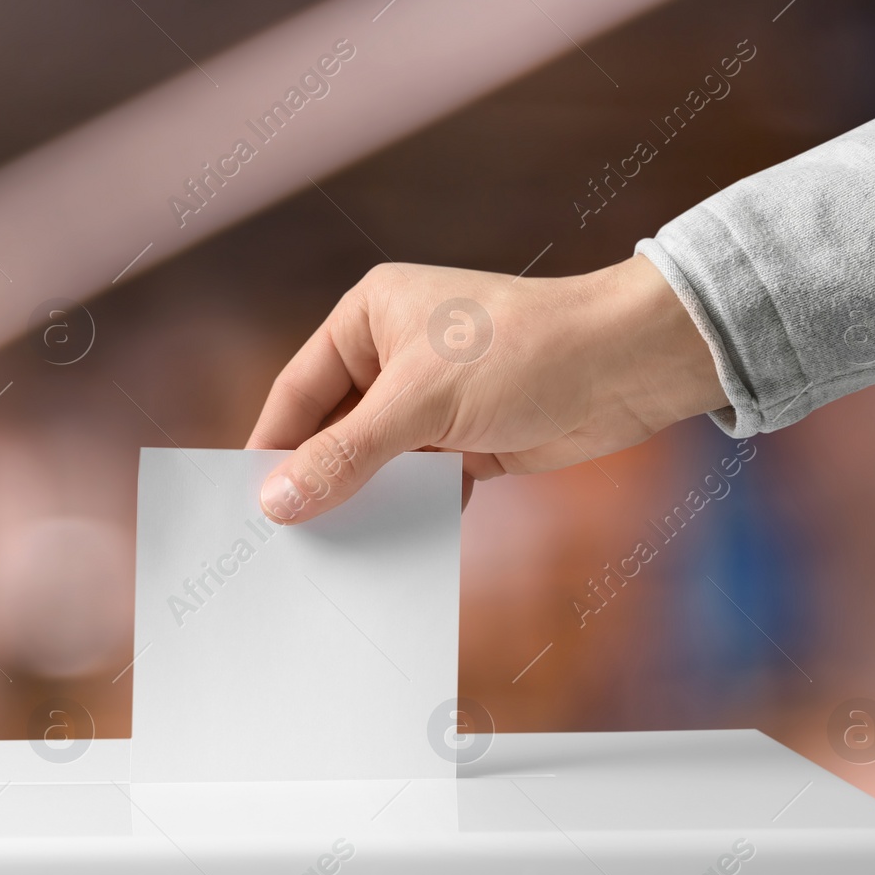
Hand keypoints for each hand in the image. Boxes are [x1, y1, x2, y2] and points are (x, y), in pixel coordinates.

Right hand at [245, 255, 728, 522]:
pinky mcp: (466, 441)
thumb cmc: (526, 351)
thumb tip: (278, 500)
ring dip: (361, 503)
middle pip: (332, 430)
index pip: (298, 390)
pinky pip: (417, 485)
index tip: (245, 503)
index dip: (271, 445)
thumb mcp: (421, 403)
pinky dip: (406, 513)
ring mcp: (431, 401)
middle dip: (315, 480)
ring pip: (375, 463)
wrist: (629, 367)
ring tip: (328, 556)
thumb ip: (346, 455)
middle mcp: (393, 355)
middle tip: (281, 540)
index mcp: (369, 317)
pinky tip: (388, 550)